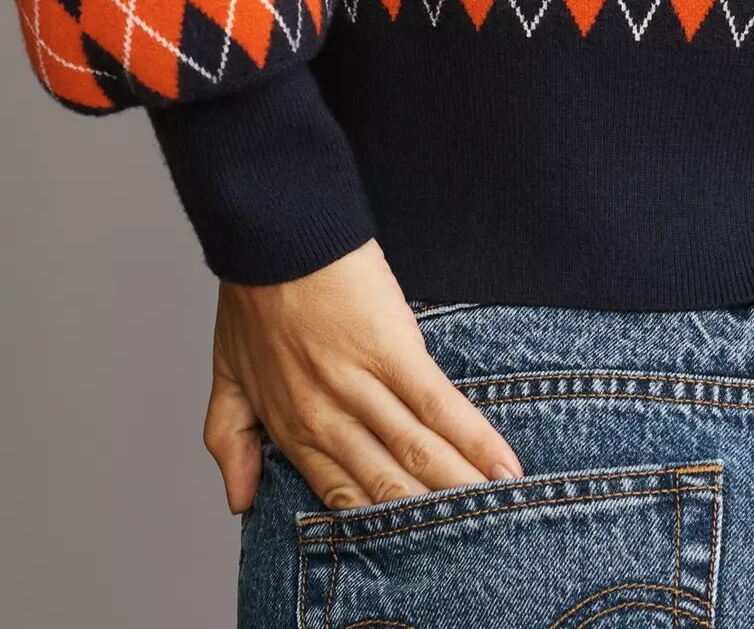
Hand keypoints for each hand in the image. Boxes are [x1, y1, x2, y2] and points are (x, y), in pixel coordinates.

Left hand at [202, 237, 525, 513]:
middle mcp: (328, 419)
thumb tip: (238, 502)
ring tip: (497, 513)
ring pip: (417, 455)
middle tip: (472, 543)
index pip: (343, 495)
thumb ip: (229, 440)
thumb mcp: (226, 374)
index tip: (416, 548)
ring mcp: (360, 387)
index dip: (381, 527)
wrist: (273, 232)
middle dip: (431, 519)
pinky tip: (501, 465)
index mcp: (291, 428)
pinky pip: (439, 406)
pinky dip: (473, 439)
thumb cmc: (251, 294)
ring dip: (460, 490)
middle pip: (389, 486)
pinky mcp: (393, 351)